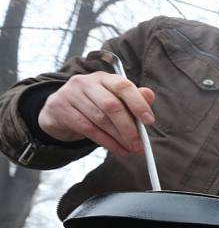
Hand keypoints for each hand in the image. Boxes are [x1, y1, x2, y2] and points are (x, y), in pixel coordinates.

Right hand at [38, 71, 155, 155]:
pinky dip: (106, 142)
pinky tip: (117, 149)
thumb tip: (149, 96)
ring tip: (130, 149)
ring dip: (118, 138)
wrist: (59, 111)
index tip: (149, 121)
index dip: (138, 104)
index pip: (124, 86)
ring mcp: (71, 94)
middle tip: (139, 145)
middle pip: (112, 106)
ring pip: (100, 119)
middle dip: (129, 128)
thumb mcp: (113, 99)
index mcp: (104, 77)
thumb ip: (132, 98)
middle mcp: (86, 82)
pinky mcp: (61, 108)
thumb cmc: (93, 105)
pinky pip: (88, 129)